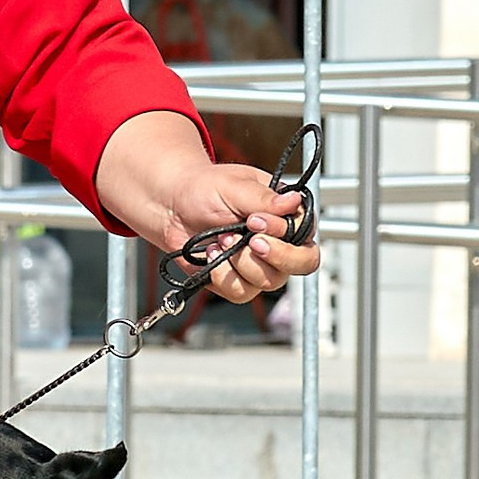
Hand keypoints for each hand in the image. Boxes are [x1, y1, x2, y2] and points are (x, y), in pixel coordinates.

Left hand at [94, 111, 320, 305]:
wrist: (171, 206)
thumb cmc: (205, 189)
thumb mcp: (235, 187)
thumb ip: (265, 198)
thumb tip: (294, 201)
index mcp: (285, 216)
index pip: (306, 235)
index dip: (284, 234)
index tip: (255, 222)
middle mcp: (279, 242)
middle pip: (301, 264)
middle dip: (274, 256)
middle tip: (248, 241)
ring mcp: (259, 264)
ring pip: (269, 281)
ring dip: (241, 262)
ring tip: (220, 240)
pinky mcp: (237, 281)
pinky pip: (242, 292)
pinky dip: (223, 275)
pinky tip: (211, 256)